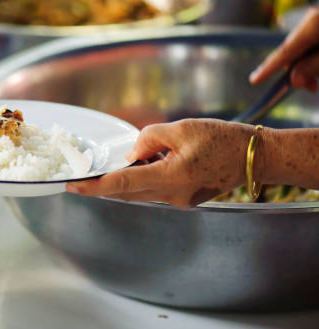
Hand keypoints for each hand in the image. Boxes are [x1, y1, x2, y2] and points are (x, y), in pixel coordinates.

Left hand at [66, 119, 259, 207]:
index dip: (94, 186)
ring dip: (126, 179)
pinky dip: (144, 177)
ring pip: (140, 191)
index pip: (122, 184)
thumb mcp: (182, 129)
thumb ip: (149, 139)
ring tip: (129, 159)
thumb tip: (131, 154)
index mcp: (171, 176)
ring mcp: (179, 200)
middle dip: (103, 185)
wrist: (254, 156)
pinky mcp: (184, 199)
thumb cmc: (222, 139)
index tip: (73, 186)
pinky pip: (154, 189)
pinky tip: (150, 161)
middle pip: (127, 192)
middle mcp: (173, 195)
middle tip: (82, 177)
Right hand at [250, 6, 318, 91]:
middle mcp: (310, 19)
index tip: (254, 80)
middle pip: (294, 49)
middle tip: (310, 87)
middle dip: (297, 69)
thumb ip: (314, 66)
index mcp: (312, 25)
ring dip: (308, 62)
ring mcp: (316, 18)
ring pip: (304, 45)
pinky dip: (313, 53)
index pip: (285, 52)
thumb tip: (293, 80)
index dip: (269, 68)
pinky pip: (312, 40)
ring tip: (316, 80)